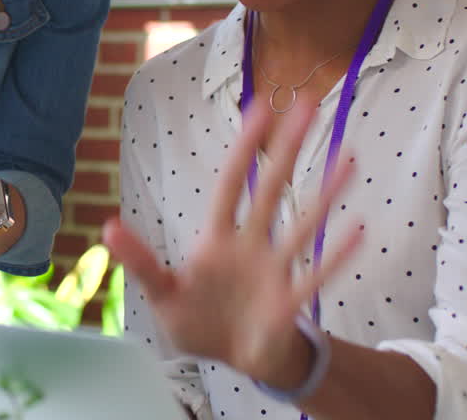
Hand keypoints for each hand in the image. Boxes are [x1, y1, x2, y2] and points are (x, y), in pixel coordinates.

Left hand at [104, 101, 362, 384]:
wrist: (232, 360)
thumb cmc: (197, 321)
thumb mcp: (162, 294)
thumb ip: (140, 262)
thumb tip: (108, 227)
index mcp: (216, 240)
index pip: (230, 184)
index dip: (243, 149)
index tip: (259, 108)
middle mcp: (250, 246)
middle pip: (270, 190)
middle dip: (286, 149)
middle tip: (309, 105)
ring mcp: (274, 271)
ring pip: (301, 226)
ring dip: (324, 194)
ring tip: (348, 158)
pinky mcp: (289, 304)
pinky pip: (315, 276)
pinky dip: (334, 256)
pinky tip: (358, 229)